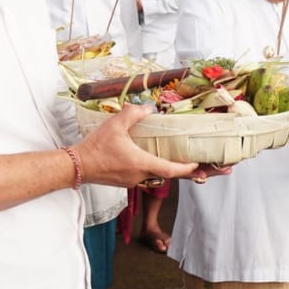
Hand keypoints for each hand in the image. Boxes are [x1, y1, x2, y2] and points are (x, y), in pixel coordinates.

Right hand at [77, 104, 219, 185]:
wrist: (76, 166)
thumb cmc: (95, 147)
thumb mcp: (115, 124)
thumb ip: (133, 113)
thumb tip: (148, 107)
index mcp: (141, 164)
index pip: (171, 170)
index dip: (188, 169)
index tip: (200, 165)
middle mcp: (140, 176)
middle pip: (170, 175)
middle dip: (193, 173)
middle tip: (213, 171)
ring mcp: (133, 180)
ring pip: (158, 176)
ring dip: (174, 171)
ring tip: (192, 165)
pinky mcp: (126, 180)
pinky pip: (147, 176)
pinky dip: (158, 170)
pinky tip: (160, 161)